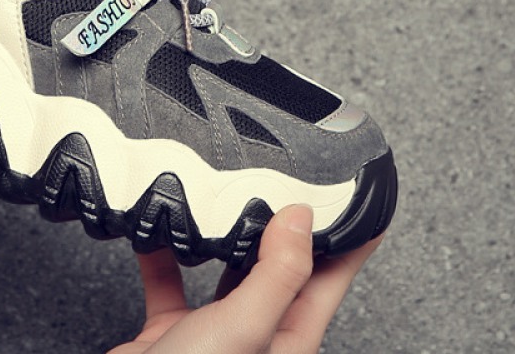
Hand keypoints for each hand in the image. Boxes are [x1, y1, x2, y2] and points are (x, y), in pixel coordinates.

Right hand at [110, 206, 381, 353]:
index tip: (356, 198)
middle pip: (280, 267)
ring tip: (221, 191)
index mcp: (289, 339)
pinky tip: (158, 227)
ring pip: (227, 269)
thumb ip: (276, 274)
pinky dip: (162, 251)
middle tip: (282, 176)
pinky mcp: (172, 329)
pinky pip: (170, 278)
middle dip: (281, 222)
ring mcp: (215, 332)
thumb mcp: (246, 327)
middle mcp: (257, 334)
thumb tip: (301, 218)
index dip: (347, 237)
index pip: (330, 278)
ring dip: (222, 232)